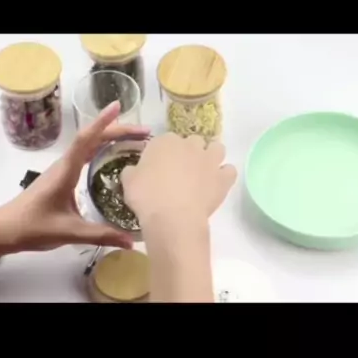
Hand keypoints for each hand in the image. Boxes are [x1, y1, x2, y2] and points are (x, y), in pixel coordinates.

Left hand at [0, 101, 149, 251]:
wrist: (5, 229)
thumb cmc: (33, 226)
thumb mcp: (69, 232)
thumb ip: (101, 235)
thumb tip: (132, 242)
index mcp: (65, 171)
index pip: (86, 140)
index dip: (103, 122)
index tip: (118, 106)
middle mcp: (65, 166)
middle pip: (92, 139)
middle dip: (118, 131)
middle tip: (145, 133)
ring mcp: (63, 171)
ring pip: (89, 147)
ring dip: (111, 139)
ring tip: (135, 141)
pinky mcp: (62, 179)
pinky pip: (85, 157)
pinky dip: (102, 151)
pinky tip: (114, 159)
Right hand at [121, 133, 236, 228]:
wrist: (172, 216)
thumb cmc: (146, 196)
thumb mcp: (128, 181)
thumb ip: (133, 171)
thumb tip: (134, 170)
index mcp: (164, 141)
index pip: (164, 141)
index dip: (162, 154)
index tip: (158, 168)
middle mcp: (189, 144)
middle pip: (192, 141)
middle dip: (188, 152)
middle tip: (180, 172)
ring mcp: (209, 159)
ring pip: (216, 148)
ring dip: (211, 156)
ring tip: (203, 172)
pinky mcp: (223, 177)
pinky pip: (229, 170)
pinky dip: (224, 175)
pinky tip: (217, 184)